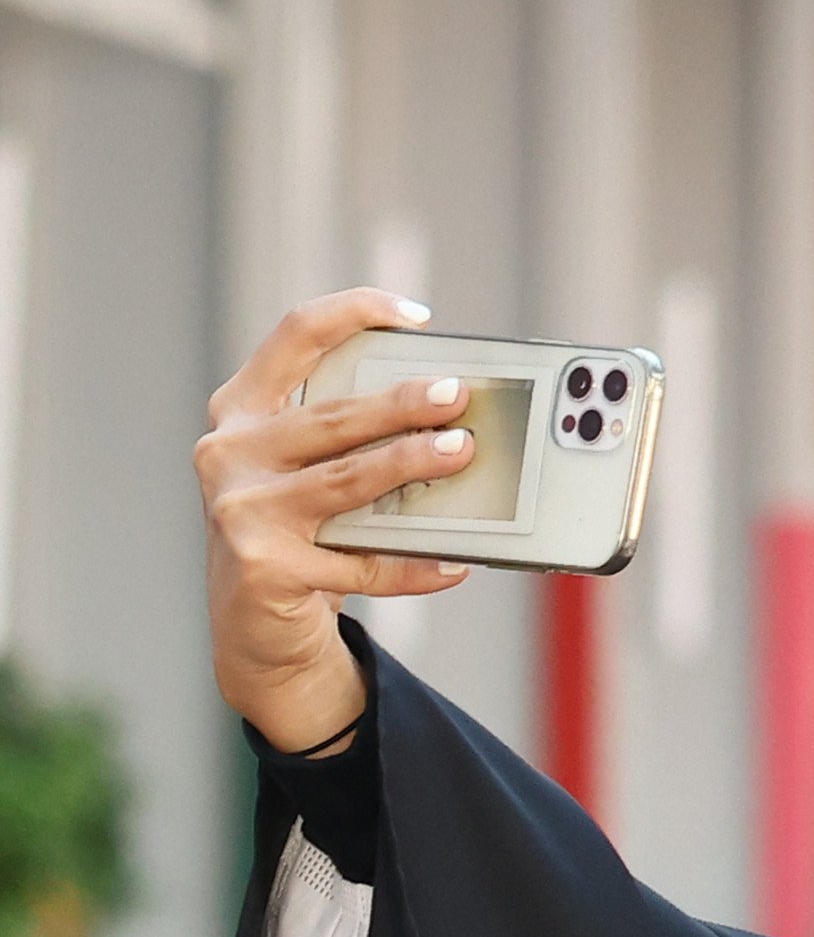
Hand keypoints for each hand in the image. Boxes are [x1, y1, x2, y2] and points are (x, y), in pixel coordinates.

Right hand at [199, 290, 469, 752]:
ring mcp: (239, 510)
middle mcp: (229, 452)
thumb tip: (448, 420)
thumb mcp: (307, 471)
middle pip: (331, 416)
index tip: (416, 317)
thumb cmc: (297, 530)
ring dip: (409, 465)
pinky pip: (357, 563)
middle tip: (457, 396)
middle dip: (401, 404)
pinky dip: (411, 566)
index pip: (293, 337)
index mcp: (241, 410)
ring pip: (344, 480)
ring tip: (461, 454)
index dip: (352, 313)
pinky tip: (453, 564)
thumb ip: (351, 438)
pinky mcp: (262, 567)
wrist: (252, 623)